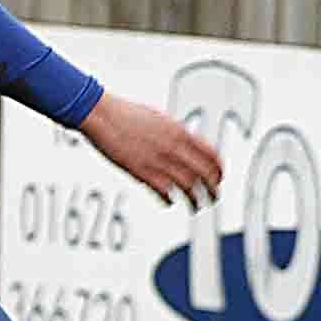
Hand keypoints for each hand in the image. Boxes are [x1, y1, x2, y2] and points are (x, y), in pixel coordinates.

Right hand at [78, 91, 223, 207]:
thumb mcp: (159, 119)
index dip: (219, 169)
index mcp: (179, 131)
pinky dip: (170, 200)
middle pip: (205, 173)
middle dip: (213, 189)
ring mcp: (159, 160)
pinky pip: (164, 192)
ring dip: (196, 199)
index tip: (219, 177)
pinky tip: (170, 202)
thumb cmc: (125, 114)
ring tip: (197, 206)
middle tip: (213, 196)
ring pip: (189, 186)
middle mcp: (173, 147)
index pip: (211, 154)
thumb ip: (175, 133)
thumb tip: (184, 143)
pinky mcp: (142, 172)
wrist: (102, 115)